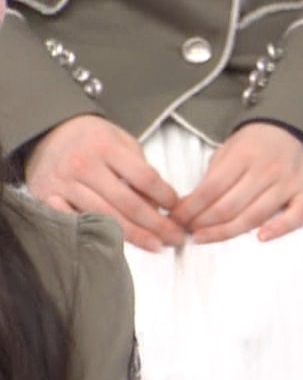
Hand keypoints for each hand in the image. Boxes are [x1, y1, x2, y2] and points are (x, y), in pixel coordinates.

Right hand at [25, 115, 183, 251]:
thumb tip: (160, 206)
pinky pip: (78, 223)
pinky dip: (99, 236)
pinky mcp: (48, 199)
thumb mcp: (122, 142)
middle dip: (157, 225)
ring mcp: (64, 184)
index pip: (145, 178)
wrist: (49, 134)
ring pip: (105, 218)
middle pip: (128, 204)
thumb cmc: (94, 140)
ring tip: (157, 245)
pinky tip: (119, 245)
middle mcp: (83, 166)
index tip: (177, 209)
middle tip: (176, 237)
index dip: (166, 197)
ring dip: (135, 236)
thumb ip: (141, 170)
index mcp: (106, 148)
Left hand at [170, 122, 302, 243]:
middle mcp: (267, 170)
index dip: (190, 208)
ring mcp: (289, 183)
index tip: (176, 219)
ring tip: (205, 238)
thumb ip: (216, 173)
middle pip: (229, 206)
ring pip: (255, 216)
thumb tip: (192, 203)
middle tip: (187, 232)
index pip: (211, 188)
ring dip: (226, 231)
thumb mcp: (233, 146)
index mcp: (244, 155)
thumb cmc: (261, 141)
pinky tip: (261, 238)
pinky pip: (296, 216)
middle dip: (202, 223)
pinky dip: (280, 229)